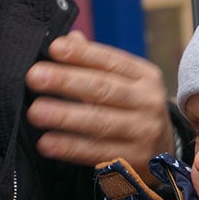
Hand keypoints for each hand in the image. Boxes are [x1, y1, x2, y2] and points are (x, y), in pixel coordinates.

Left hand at [25, 30, 174, 180]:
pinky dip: (70, 147)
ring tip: (36, 111)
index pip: (111, 61)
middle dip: (66, 81)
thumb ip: (96, 62)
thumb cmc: (133, 108)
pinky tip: (47, 143)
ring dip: (65, 116)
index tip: (54, 48)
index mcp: (145, 77)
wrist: (163, 150)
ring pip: (100, 122)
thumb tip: (69, 39)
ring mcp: (144, 132)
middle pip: (104, 89)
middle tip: (34, 76)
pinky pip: (97, 152)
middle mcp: (148, 102)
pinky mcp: (134, 160)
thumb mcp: (124, 82)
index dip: (82, 55)